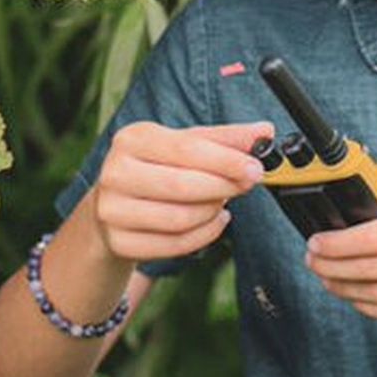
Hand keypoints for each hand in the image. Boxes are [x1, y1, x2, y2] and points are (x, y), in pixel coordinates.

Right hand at [92, 120, 272, 264]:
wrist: (117, 205)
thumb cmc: (160, 168)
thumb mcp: (189, 145)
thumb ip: (227, 139)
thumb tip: (264, 131)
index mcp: (133, 139)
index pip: (188, 148)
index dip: (226, 160)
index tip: (255, 168)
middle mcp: (115, 172)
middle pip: (183, 185)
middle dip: (223, 187)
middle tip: (245, 184)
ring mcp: (112, 210)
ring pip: (180, 218)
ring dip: (212, 212)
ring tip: (222, 202)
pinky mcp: (118, 242)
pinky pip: (174, 245)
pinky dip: (204, 235)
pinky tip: (213, 221)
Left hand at [304, 178, 376, 336]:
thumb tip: (358, 178)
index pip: (376, 235)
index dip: (338, 241)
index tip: (316, 239)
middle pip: (369, 267)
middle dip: (330, 264)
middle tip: (312, 258)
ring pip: (373, 294)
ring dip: (340, 286)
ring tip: (325, 275)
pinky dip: (363, 303)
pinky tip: (352, 293)